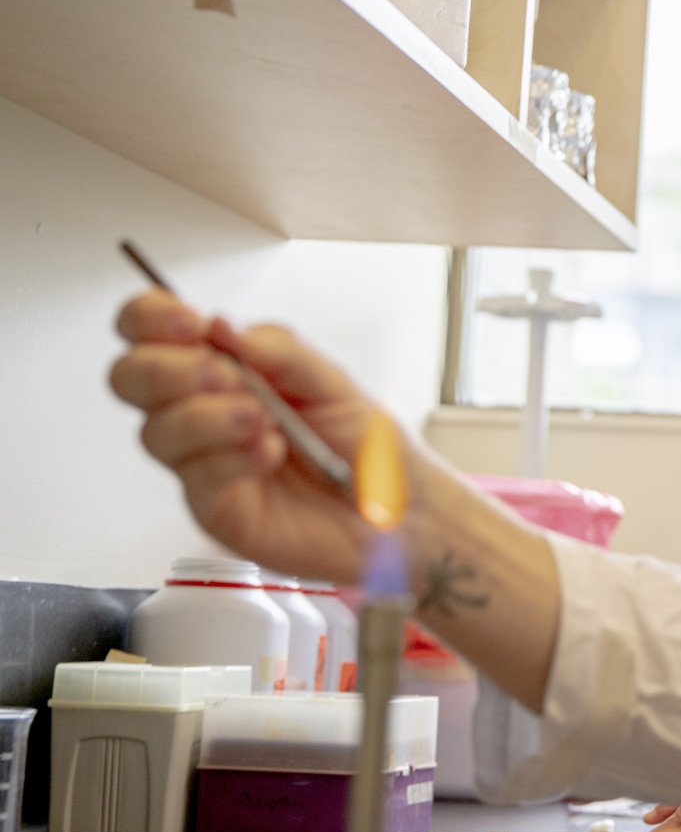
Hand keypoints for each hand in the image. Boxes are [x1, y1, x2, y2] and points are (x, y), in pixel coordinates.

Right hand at [110, 288, 377, 582]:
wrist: (398, 512)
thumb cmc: (367, 447)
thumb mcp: (332, 382)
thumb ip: (279, 351)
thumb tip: (222, 327)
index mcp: (227, 368)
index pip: (153, 331)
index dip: (152, 319)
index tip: (190, 323)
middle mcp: (205, 411)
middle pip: (131, 378)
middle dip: (168, 370)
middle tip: (224, 375)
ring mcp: (204, 460)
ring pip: (155, 430)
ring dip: (208, 417)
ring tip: (263, 420)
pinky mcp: (214, 505)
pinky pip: (195, 476)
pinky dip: (232, 458)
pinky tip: (269, 453)